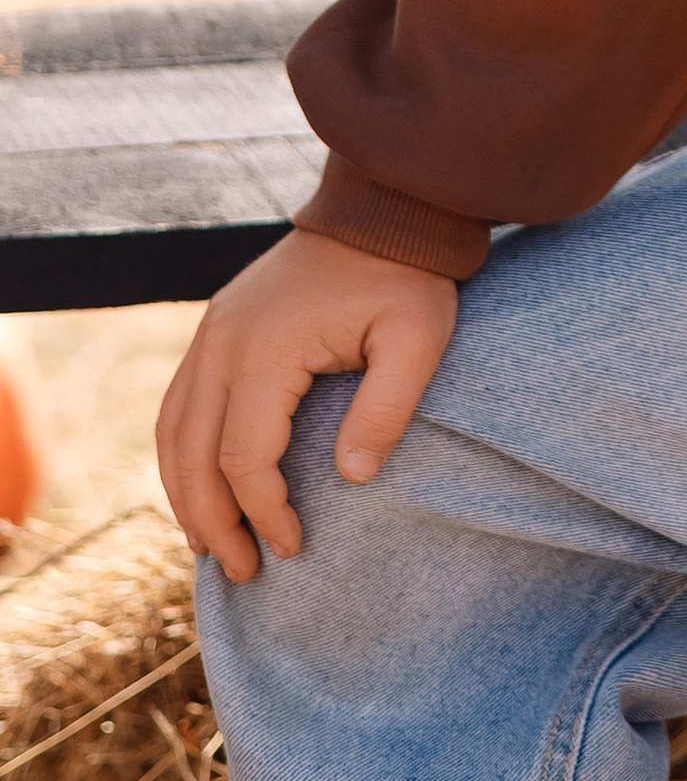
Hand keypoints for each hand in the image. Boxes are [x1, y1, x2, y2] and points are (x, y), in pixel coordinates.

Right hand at [157, 226, 457, 584]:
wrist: (382, 208)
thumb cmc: (407, 277)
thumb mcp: (419, 339)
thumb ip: (386, 409)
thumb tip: (354, 479)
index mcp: (266, 350)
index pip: (245, 458)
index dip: (264, 512)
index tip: (295, 546)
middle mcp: (222, 343)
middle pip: (192, 456)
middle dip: (213, 522)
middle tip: (244, 572)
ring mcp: (211, 332)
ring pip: (173, 434)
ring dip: (185, 495)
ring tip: (212, 546)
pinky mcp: (216, 328)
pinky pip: (180, 405)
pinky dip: (182, 455)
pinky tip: (201, 488)